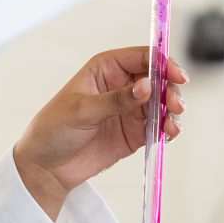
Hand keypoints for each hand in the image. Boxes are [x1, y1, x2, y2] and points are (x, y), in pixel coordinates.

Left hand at [13, 46, 187, 220]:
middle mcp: (121, 85)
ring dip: (173, 110)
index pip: (141, 57)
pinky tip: (169, 133)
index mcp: (104, 69)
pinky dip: (168, 128)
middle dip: (171, 89)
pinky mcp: (135, 132)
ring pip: (162, 102)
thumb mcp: (82, 110)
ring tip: (171, 124)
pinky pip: (159, 125)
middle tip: (174, 105)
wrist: (47, 166)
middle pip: (158, 79)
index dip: (162, 63)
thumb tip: (146, 86)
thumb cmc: (54, 129)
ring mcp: (129, 109)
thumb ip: (116, 100)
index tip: (176, 76)